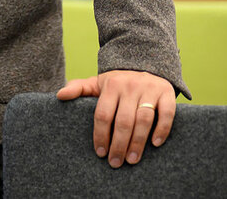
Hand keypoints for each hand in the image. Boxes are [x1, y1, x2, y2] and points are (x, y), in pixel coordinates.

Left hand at [56, 69, 175, 166]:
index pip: (103, 114)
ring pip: (144, 119)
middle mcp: (130, 86)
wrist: (147, 63)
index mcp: (111, 85)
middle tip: (115, 163)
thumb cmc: (118, 82)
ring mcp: (150, 89)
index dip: (100, 135)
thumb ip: (79, 88)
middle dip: (118, 145)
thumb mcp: (98, 83)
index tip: (100, 153)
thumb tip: (59, 96)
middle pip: (123, 121)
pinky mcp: (166, 92)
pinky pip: (166, 113)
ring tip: (131, 159)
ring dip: (138, 142)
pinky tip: (155, 144)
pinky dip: (162, 129)